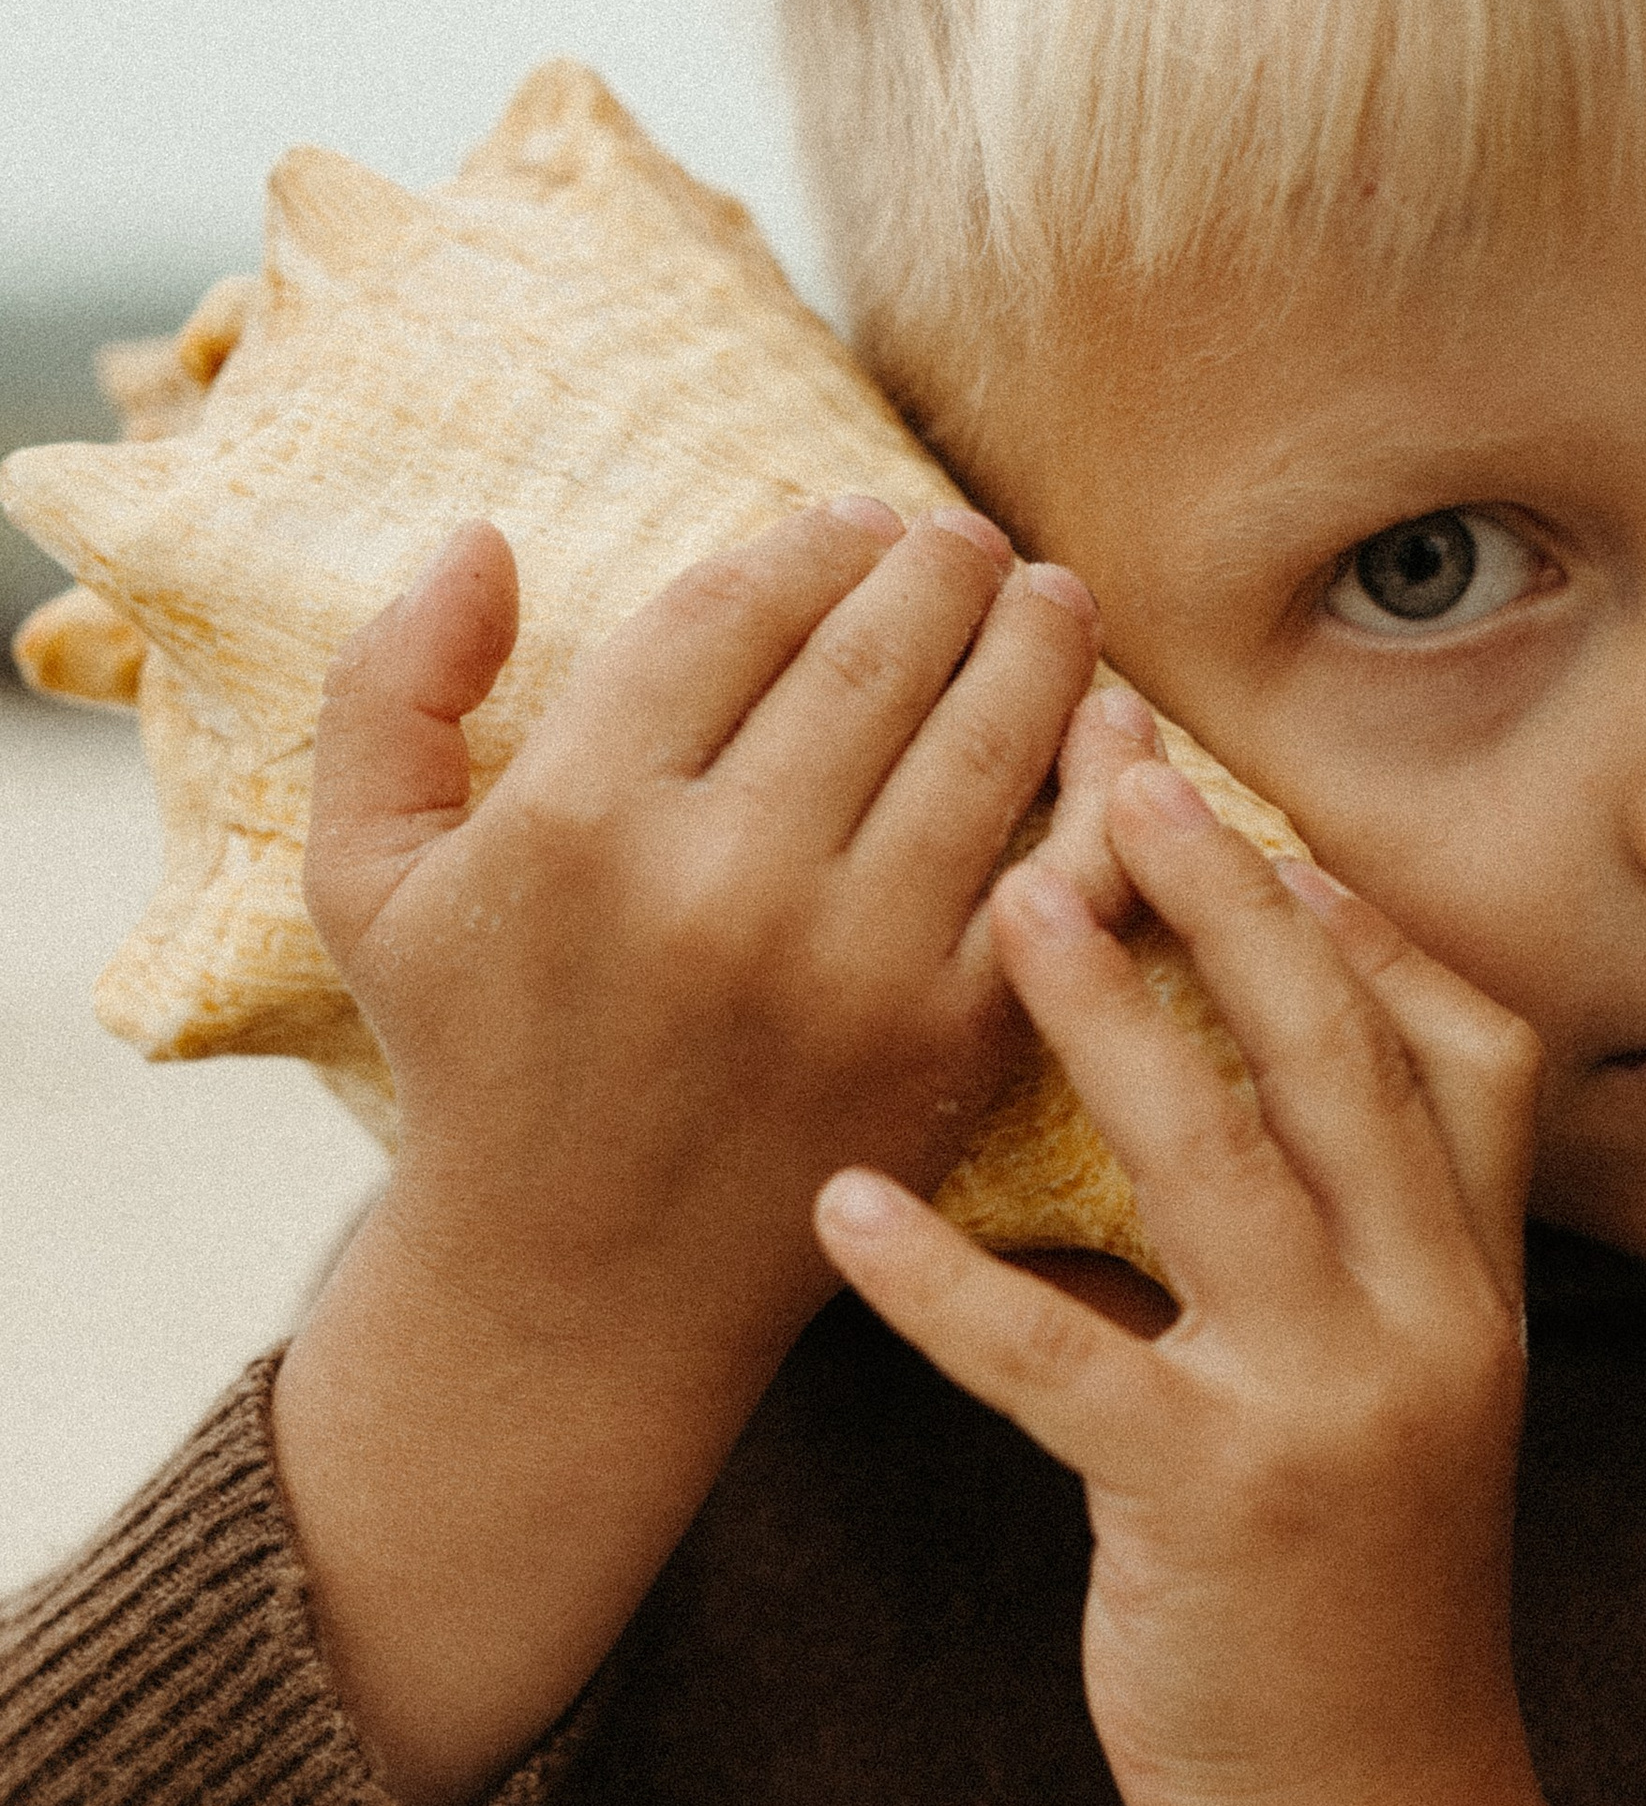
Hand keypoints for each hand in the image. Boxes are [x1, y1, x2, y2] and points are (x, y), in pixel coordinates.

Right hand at [305, 496, 1116, 1387]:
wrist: (578, 1282)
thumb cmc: (479, 1056)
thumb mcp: (369, 877)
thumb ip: (388, 691)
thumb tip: (482, 538)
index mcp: (577, 822)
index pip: (730, 614)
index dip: (809, 546)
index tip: (854, 522)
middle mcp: (721, 885)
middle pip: (871, 659)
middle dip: (938, 570)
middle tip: (968, 541)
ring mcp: (849, 968)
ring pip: (982, 743)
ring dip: (1035, 644)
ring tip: (1047, 601)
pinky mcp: (948, 1044)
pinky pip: (1062, 883)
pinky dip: (1107, 790)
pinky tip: (1116, 727)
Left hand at [815, 760, 1589, 1805]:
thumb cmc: (1350, 1595)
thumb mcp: (1386, 1394)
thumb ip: (1327, 1247)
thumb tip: (1196, 1080)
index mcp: (1474, 1278)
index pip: (1460, 1038)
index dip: (1351, 909)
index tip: (1237, 794)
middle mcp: (1432, 1318)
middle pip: (1340, 1051)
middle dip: (1230, 892)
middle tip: (1116, 760)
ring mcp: (1334, 1410)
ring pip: (1226, 1165)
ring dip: (1112, 1019)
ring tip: (1002, 900)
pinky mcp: (1213, 1507)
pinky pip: (1061, 1364)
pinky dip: (946, 1281)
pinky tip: (846, 1207)